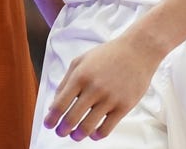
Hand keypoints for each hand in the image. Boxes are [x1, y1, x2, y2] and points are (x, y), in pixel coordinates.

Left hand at [43, 33, 162, 140]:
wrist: (137, 50)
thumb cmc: (107, 55)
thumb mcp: (81, 61)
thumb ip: (66, 81)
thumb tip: (54, 104)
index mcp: (80, 76)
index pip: (60, 104)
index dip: (51, 118)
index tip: (48, 125)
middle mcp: (94, 88)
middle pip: (71, 119)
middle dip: (62, 130)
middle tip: (60, 132)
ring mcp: (110, 98)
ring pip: (88, 127)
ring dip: (78, 135)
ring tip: (75, 135)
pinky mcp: (124, 106)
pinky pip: (106, 129)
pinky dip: (97, 135)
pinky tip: (94, 133)